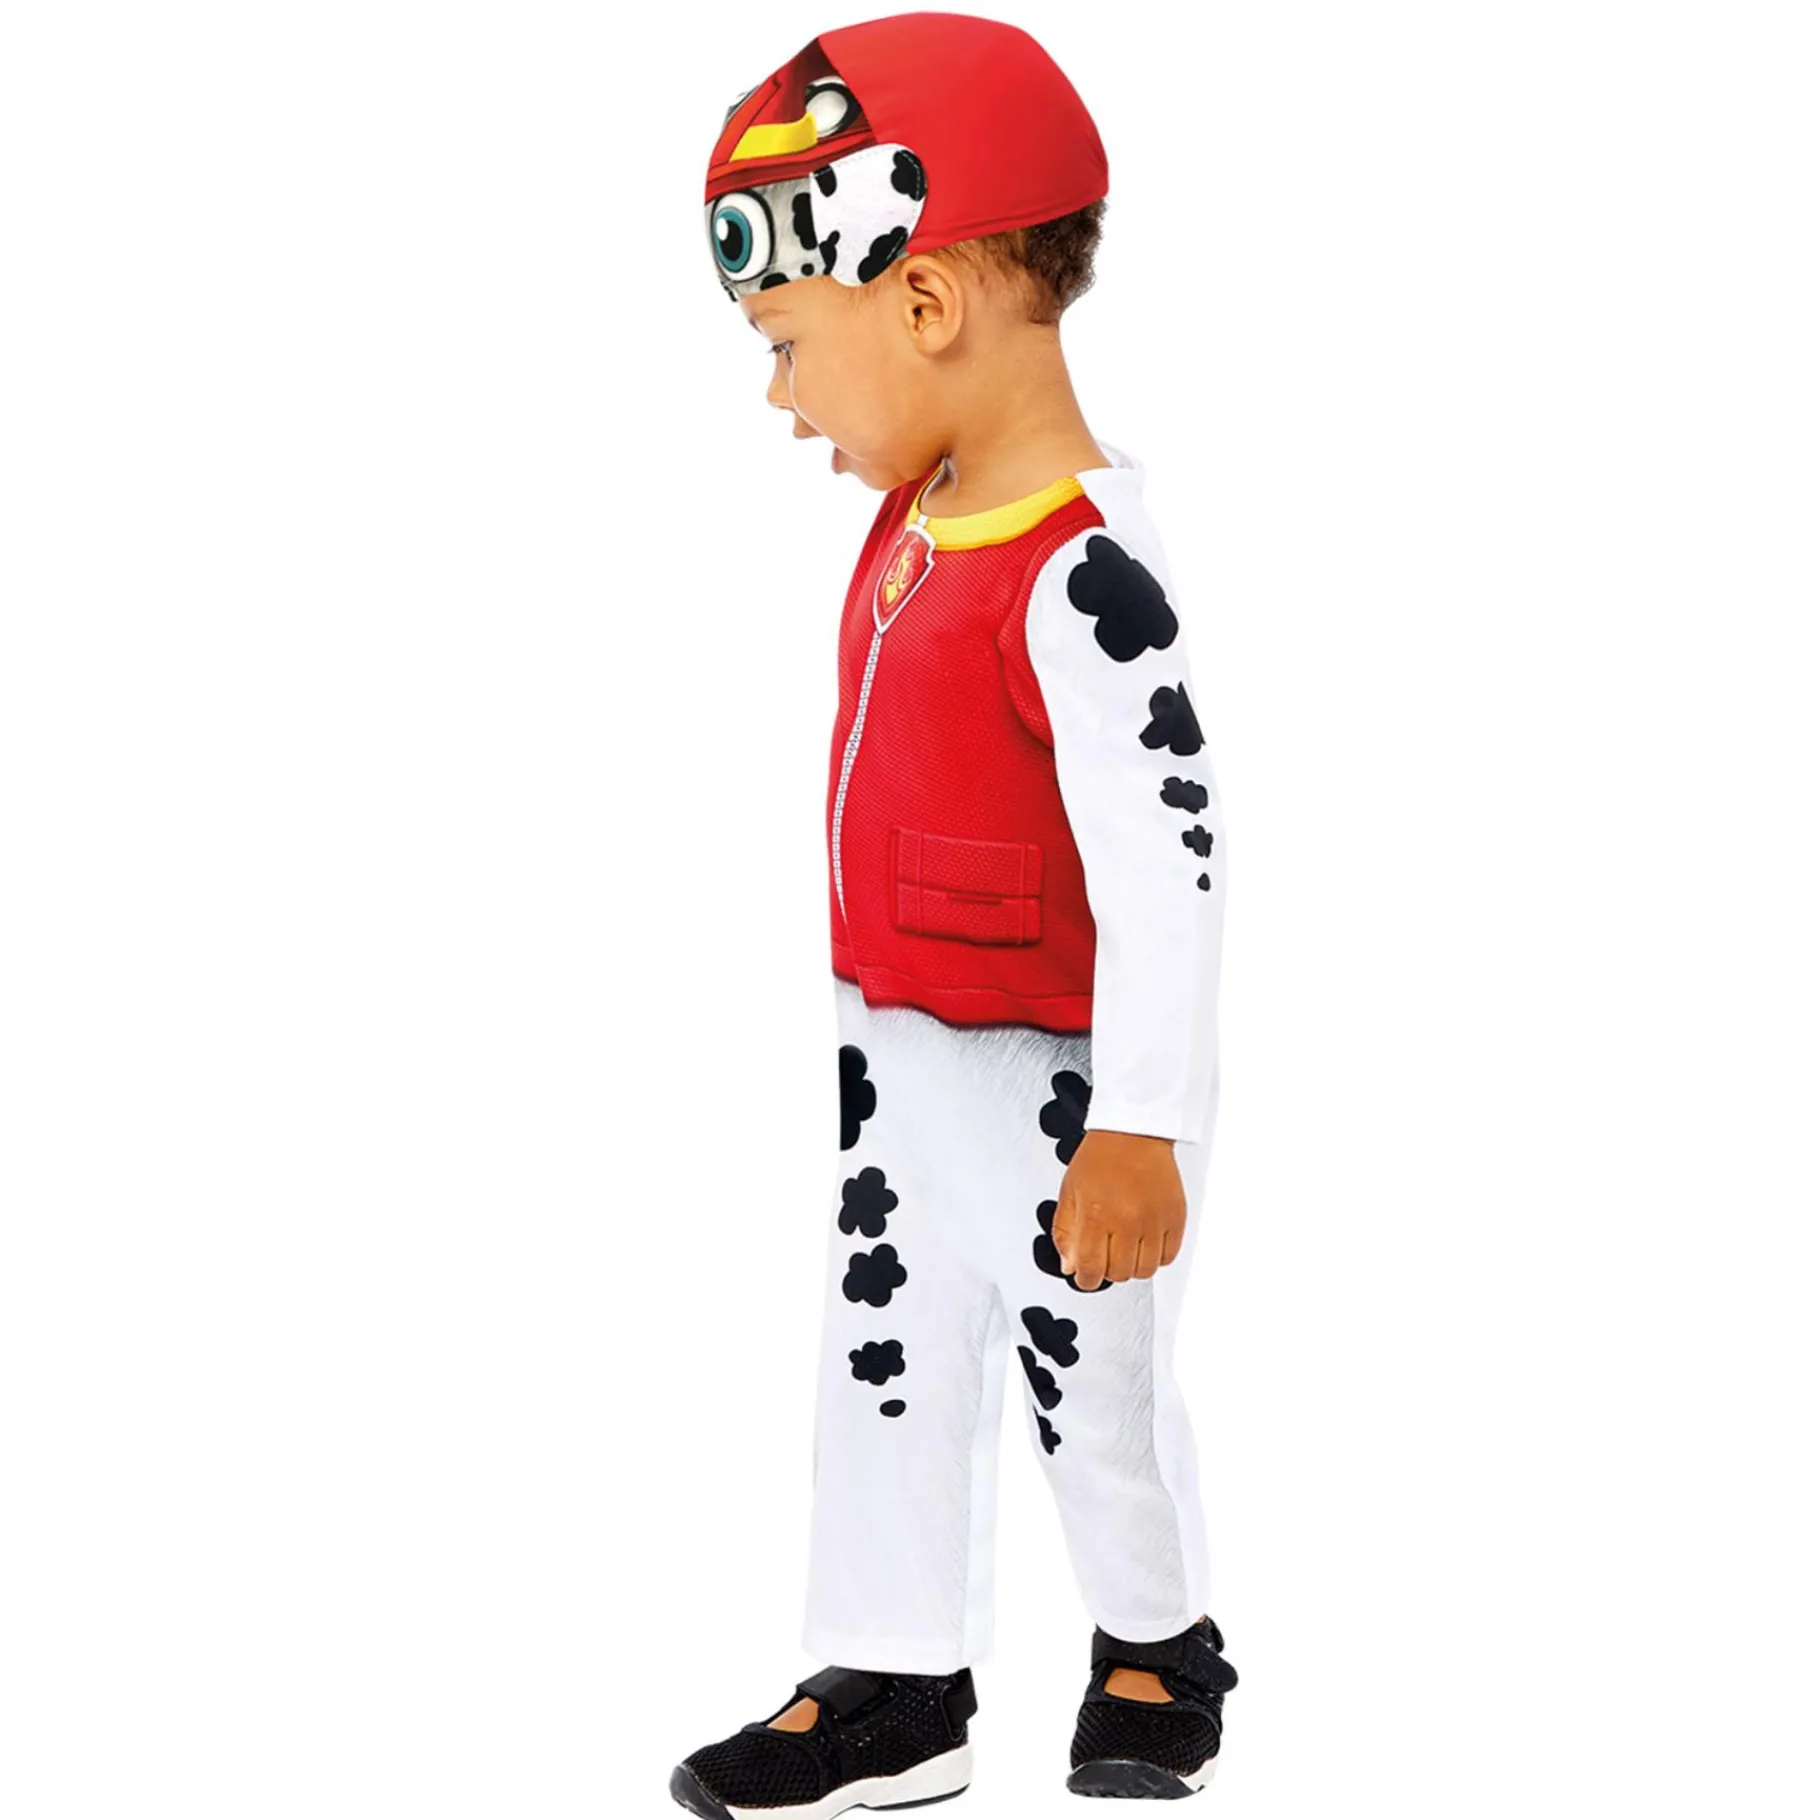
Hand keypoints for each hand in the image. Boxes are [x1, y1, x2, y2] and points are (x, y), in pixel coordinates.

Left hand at [1051, 1129, 1186, 1289]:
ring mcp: (1155, 1221)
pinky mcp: (1175, 1217)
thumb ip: (1066, 1233)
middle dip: (1108, 1270)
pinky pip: (1169, 1256)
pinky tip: (1145, 1240)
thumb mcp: (1069, 1193)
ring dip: (1133, 1265)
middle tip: (1105, 1254)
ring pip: (1145, 1270)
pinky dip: (1156, 1256)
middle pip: (1120, 1274)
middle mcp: (1128, 1221)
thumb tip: (1070, 1266)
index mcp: (1097, 1215)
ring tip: (1126, 1246)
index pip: (1091, 1269)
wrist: (1133, 1131)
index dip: (1085, 1279)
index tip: (1085, 1275)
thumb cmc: (1100, 1156)